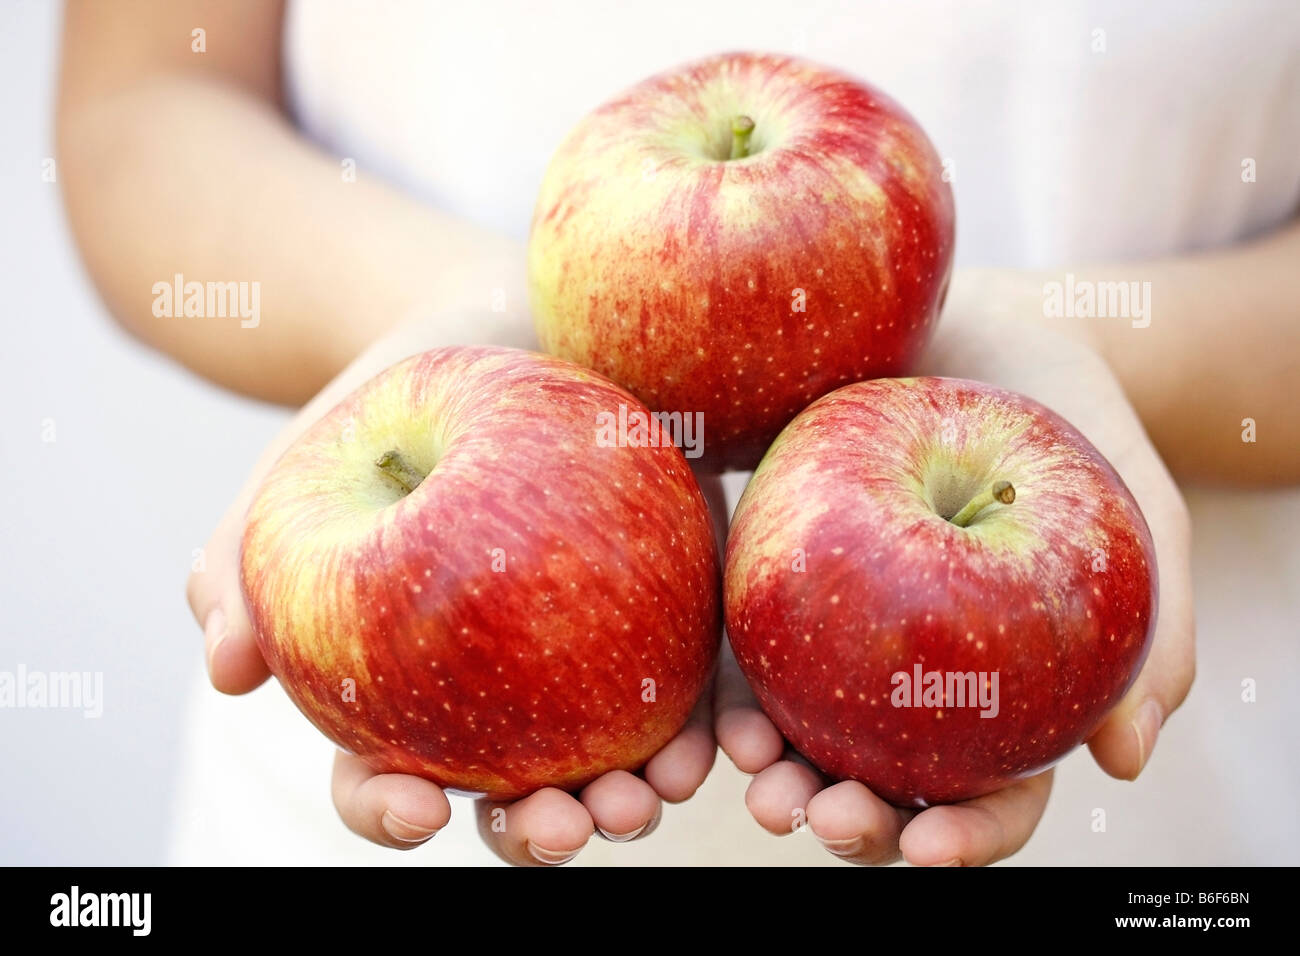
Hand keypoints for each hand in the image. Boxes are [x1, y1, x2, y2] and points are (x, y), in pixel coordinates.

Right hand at [185, 310, 717, 864]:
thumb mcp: (308, 465)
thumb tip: (228, 671)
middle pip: (523, 793)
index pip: (389, 775)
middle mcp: (511, 690)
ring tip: (658, 790)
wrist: (504, 315)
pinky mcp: (680, 603)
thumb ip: (243, 556)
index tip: (418, 807)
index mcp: (413, 685)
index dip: (391, 809)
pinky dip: (719, 723)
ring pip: (622, 758)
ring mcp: (600, 654)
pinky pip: (705, 678)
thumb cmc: (390, 403)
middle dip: (545, 830)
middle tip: (568, 823)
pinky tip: (731, 738)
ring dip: (640, 795)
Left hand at [714, 270, 1195, 864]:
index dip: (966, 830)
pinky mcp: (761, 575)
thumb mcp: (1131, 504)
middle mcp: (907, 671)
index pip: (992, 785)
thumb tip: (1126, 761)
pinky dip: (718, 698)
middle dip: (850, 818)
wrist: (958, 309)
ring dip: (772, 775)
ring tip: (751, 780)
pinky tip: (702, 719)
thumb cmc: (1059, 404)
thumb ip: (1156, 625)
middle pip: (881, 776)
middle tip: (816, 816)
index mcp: (997, 680)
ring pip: (797, 731)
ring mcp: (829, 629)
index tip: (926, 842)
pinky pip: (732, 649)